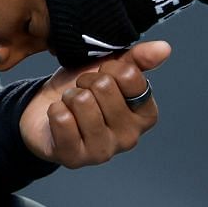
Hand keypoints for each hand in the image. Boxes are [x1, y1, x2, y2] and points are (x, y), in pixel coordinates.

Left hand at [20, 39, 169, 166]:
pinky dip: (55, 110)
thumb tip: (164, 48)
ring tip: (71, 106)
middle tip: (82, 92)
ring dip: (69, 97)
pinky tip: (59, 118)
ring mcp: (102, 151)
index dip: (108, 68)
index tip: (102, 76)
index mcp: (145, 115)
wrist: (43, 112)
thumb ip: (138, 59)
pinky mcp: (74, 158)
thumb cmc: (82, 92)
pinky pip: (62, 119)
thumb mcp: (110, 69)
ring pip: (83, 101)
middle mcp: (129, 137)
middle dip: (85, 82)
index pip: (129, 75)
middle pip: (104, 87)